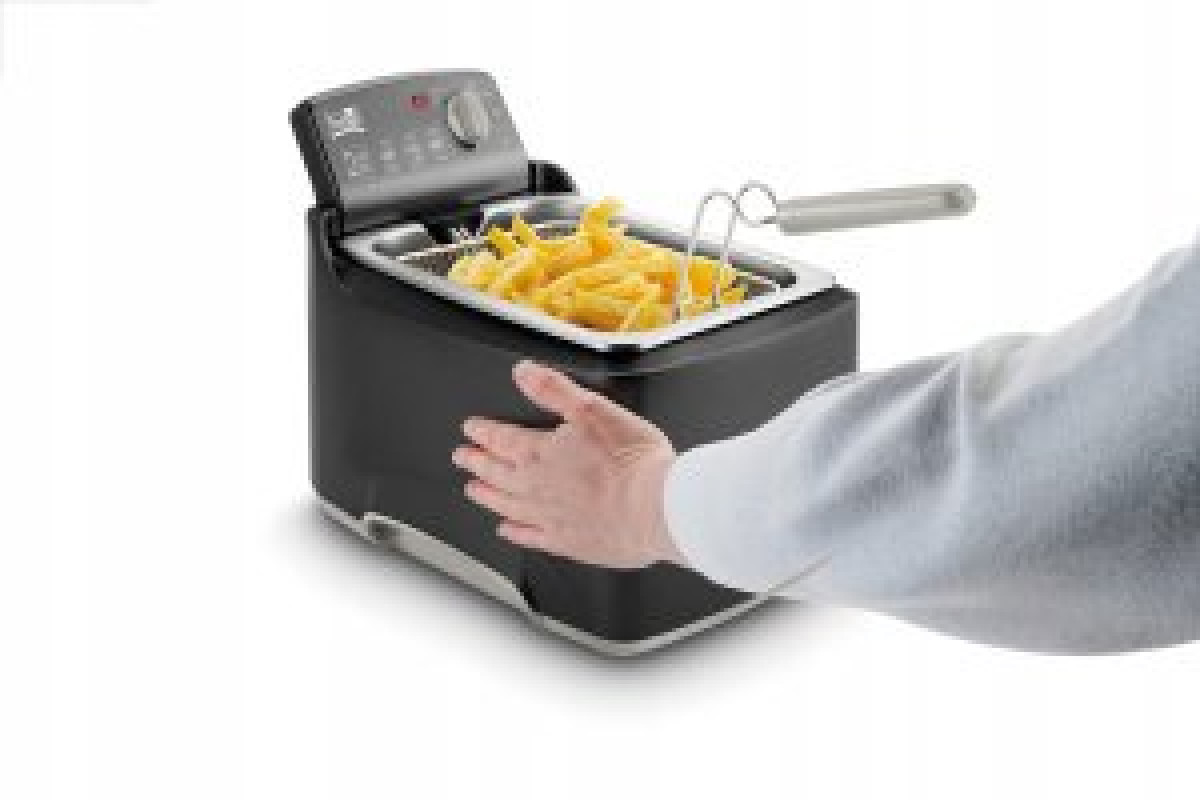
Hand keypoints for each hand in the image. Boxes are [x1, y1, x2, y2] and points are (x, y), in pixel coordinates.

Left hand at [453, 361, 686, 568]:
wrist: (657, 508)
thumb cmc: (633, 462)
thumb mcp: (593, 409)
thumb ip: (554, 389)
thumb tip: (523, 372)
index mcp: (542, 453)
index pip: (502, 439)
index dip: (483, 431)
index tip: (471, 429)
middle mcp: (538, 487)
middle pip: (497, 473)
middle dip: (477, 462)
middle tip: (462, 458)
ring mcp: (551, 518)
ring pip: (506, 505)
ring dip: (487, 496)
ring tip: (474, 490)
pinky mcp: (568, 542)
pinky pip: (530, 537)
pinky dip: (515, 532)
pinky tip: (508, 530)